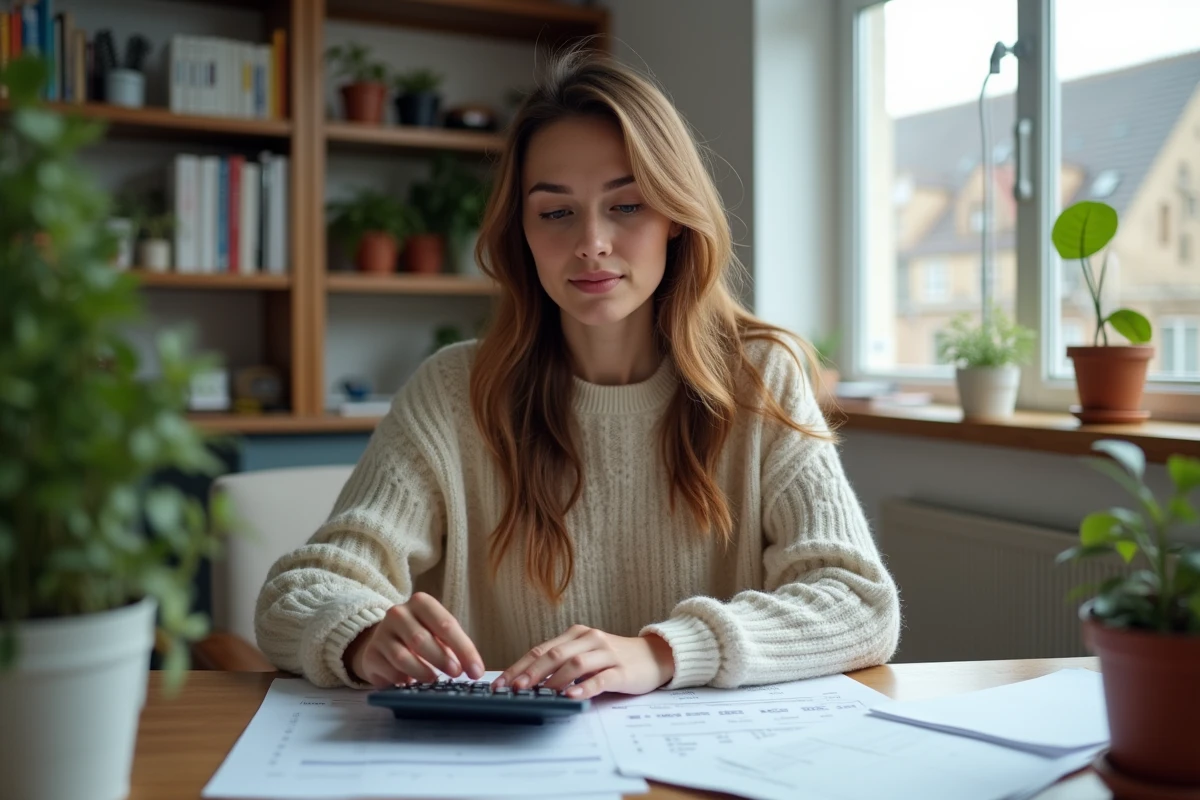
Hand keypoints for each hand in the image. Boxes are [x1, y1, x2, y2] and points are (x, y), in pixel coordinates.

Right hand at [344, 592, 483, 688]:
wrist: (384, 640)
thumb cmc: (421, 635)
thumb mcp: (438, 633)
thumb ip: (454, 647)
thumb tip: (472, 669)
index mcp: (421, 603)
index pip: (446, 625)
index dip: (464, 649)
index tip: (476, 670)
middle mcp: (398, 613)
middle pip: (421, 639)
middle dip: (442, 659)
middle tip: (456, 674)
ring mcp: (381, 633)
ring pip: (403, 657)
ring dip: (422, 672)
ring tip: (434, 679)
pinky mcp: (371, 654)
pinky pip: (389, 671)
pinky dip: (403, 680)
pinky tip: (410, 682)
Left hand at [494, 625, 674, 699]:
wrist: (655, 656)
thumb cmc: (614, 659)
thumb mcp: (586, 655)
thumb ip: (562, 663)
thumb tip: (526, 682)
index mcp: (576, 634)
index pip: (541, 649)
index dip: (519, 666)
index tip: (500, 683)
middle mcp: (590, 639)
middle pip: (555, 654)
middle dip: (531, 672)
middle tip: (514, 688)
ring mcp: (607, 653)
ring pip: (575, 663)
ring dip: (555, 679)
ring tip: (540, 693)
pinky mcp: (622, 670)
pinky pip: (601, 678)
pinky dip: (584, 687)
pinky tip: (572, 696)